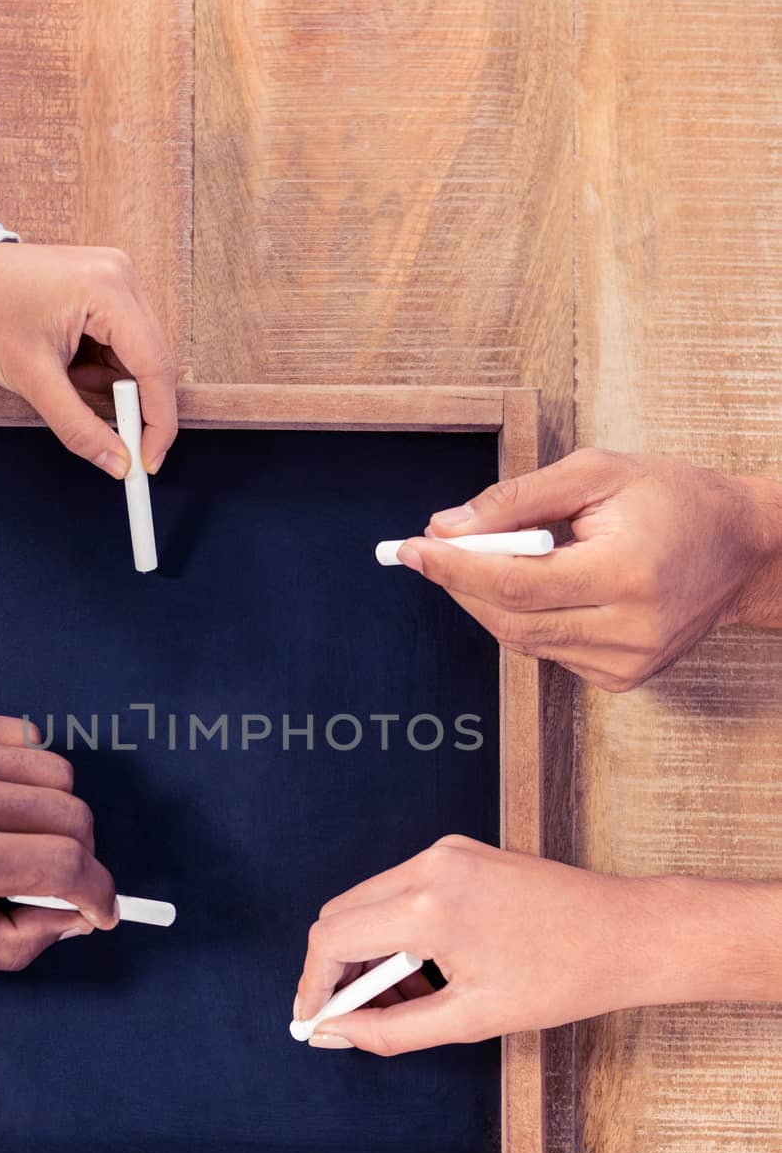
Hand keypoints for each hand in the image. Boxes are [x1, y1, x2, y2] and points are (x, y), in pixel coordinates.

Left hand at [0, 242, 178, 477]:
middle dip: (132, 404)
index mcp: (109, 290)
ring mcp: (115, 278)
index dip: (158, 421)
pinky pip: (121, 342)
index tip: (149, 461)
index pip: (155, 367)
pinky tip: (68, 363)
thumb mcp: (31, 379)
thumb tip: (118, 463)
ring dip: (110, 383)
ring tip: (64, 378)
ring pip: (137, 355)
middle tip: (114, 440)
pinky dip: (100, 366)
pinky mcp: (104, 286)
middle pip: (152, 360)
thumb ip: (79, 427)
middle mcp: (122, 276)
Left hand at [0, 711, 117, 967]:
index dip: (100, 894)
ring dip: (59, 814)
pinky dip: (27, 770)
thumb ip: (4, 941)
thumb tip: (68, 921)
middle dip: (82, 858)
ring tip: (22, 838)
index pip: (63, 868)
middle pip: (72, 817)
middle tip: (57, 881)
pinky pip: (19, 736)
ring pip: (55, 774)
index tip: (101, 910)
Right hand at [294, 835, 778, 1052]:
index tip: (315, 1020)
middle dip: (338, 970)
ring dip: (369, 952)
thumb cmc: (563, 977)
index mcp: (427, 907)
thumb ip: (389, 1030)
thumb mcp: (470, 1018)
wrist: (628, 933)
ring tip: (404, 1003)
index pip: (330, 939)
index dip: (314, 985)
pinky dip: (398, 930)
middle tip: (355, 1018)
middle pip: (340, 915)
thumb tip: (333, 1034)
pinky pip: (401, 889)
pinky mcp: (461, 852)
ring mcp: (445, 853)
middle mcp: (428, 867)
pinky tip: (429, 971)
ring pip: (369, 902)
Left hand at [395, 448, 781, 690]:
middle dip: (461, 585)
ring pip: (524, 641)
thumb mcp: (597, 473)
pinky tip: (544, 586)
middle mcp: (629, 630)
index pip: (517, 583)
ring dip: (491, 601)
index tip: (410, 549)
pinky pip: (550, 651)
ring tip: (488, 557)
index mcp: (628, 573)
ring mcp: (627, 664)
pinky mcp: (623, 679)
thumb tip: (446, 527)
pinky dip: (529, 618)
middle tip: (428, 551)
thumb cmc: (672, 499)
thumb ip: (517, 499)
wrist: (742, 549)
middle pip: (511, 621)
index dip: (456, 569)